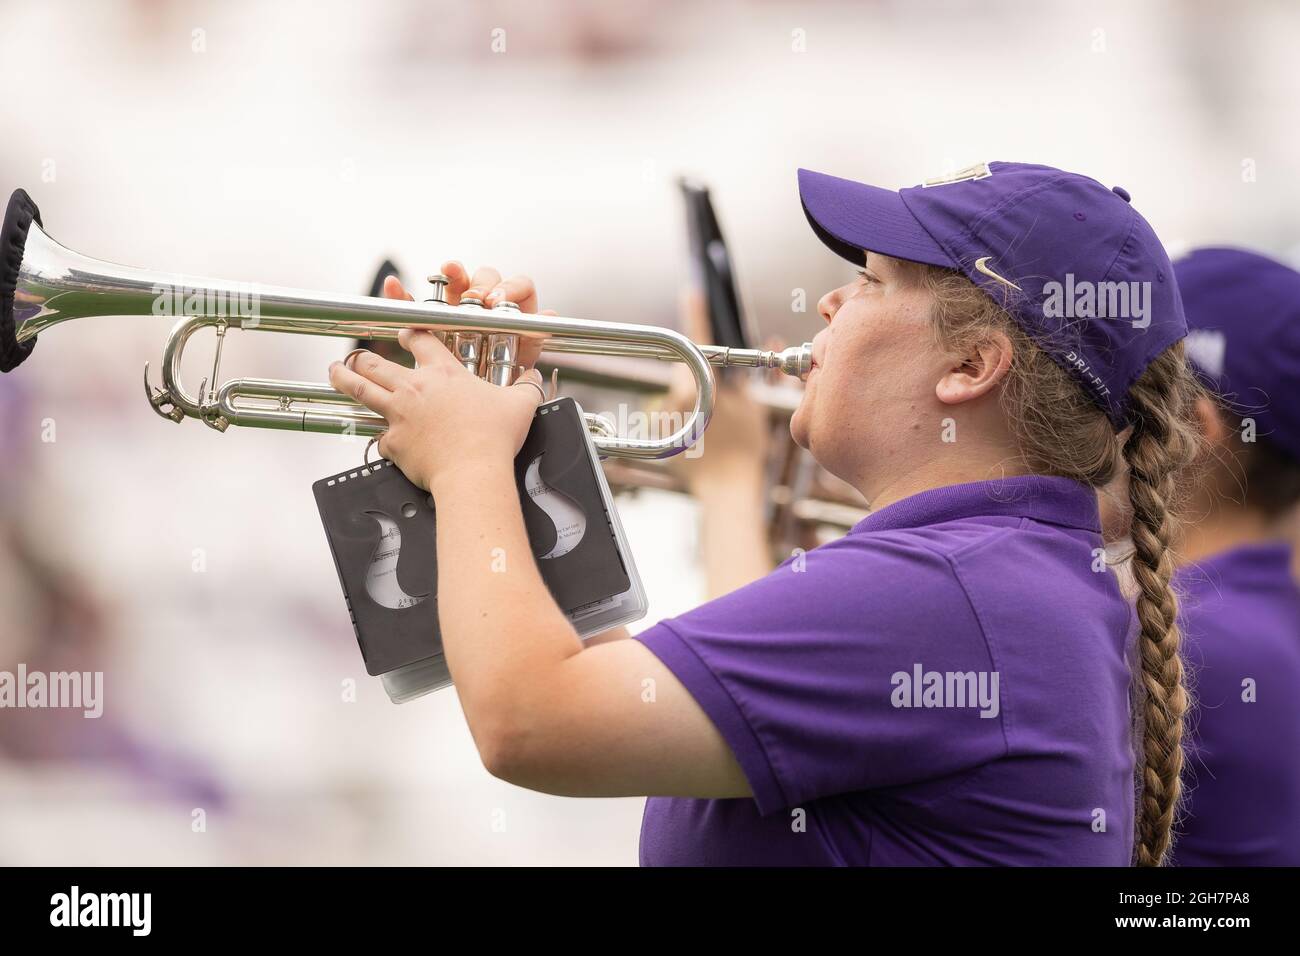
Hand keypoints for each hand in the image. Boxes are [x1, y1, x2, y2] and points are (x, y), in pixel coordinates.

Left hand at [328, 260, 555, 490]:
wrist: (473, 472)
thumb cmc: (494, 438)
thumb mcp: (519, 404)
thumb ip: (527, 387)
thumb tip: (536, 379)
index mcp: (443, 373)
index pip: (420, 339)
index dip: (411, 332)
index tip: (405, 331)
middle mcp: (415, 388)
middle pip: (376, 362)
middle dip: (362, 356)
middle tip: (354, 355)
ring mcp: (399, 413)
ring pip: (360, 388)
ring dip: (344, 377)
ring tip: (334, 371)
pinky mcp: (393, 441)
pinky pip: (379, 436)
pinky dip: (380, 436)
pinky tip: (378, 437)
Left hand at [662, 288, 770, 486]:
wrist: (726, 490)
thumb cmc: (744, 450)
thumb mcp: (754, 407)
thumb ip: (755, 376)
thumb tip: (771, 344)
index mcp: (703, 386)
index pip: (699, 342)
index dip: (697, 314)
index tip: (692, 293)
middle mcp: (677, 397)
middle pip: (687, 372)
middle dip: (702, 378)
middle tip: (721, 404)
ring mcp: (663, 415)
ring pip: (679, 394)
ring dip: (693, 401)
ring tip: (712, 429)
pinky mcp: (657, 431)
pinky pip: (669, 414)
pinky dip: (683, 420)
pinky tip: (699, 438)